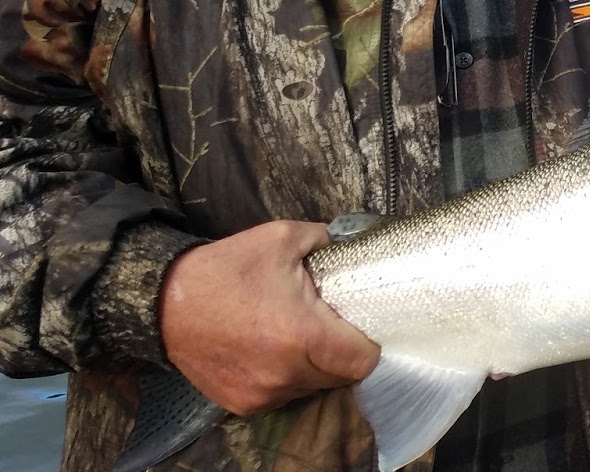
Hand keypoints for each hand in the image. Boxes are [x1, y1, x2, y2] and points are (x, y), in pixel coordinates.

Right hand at [159, 220, 381, 414]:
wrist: (164, 303)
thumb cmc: (226, 269)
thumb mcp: (282, 238)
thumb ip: (326, 240)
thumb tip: (349, 246)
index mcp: (302, 335)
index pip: (363, 360)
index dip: (371, 343)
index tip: (364, 325)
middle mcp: (285, 373)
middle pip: (341, 377)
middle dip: (345, 353)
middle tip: (334, 326)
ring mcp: (263, 394)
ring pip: (313, 388)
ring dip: (317, 367)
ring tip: (302, 336)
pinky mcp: (243, 404)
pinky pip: (284, 395)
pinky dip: (289, 377)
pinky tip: (276, 351)